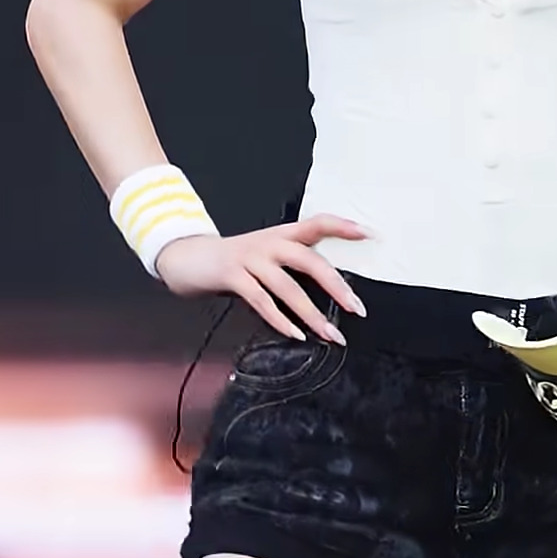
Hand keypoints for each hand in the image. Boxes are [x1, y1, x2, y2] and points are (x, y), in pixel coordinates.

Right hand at [154, 214, 370, 341]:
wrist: (186, 256)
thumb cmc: (233, 260)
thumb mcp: (265, 254)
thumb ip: (292, 265)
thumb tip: (329, 289)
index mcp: (282, 235)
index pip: (318, 223)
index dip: (343, 226)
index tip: (370, 235)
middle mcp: (269, 243)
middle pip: (310, 260)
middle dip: (336, 286)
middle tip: (358, 309)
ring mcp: (250, 258)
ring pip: (288, 286)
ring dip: (312, 314)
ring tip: (330, 334)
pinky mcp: (232, 275)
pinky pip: (261, 299)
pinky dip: (280, 319)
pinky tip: (295, 334)